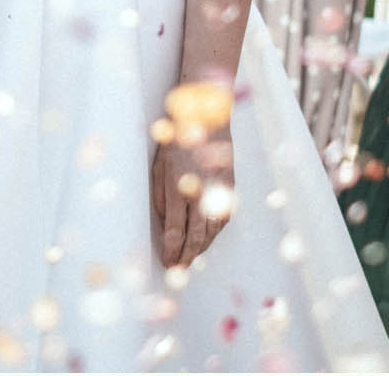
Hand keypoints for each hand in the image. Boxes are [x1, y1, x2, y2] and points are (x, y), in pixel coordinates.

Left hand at [149, 128, 234, 266]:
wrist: (206, 118)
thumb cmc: (175, 141)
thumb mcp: (158, 166)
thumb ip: (161, 198)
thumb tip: (165, 225)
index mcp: (178, 185)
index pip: (176, 229)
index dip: (172, 250)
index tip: (167, 263)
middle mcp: (201, 191)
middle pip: (196, 236)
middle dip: (186, 257)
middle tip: (178, 271)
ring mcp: (218, 191)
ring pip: (212, 231)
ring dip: (201, 249)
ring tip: (189, 261)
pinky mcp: (230, 188)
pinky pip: (222, 219)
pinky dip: (213, 234)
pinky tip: (205, 242)